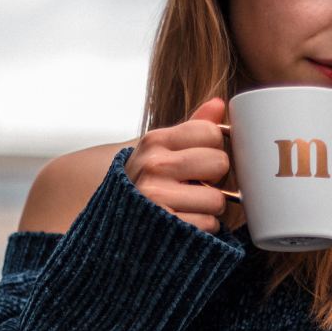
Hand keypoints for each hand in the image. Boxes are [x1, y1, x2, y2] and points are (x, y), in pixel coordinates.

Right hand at [124, 98, 229, 232]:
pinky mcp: (166, 226)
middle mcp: (154, 166)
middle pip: (220, 162)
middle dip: (215, 178)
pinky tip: (184, 221)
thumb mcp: (160, 150)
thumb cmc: (145, 182)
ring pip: (218, 199)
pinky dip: (203, 227)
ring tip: (188, 205)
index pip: (212, 132)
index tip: (198, 160)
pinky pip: (209, 224)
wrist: (111, 222)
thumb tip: (219, 103)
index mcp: (155, 141)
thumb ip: (192, 127)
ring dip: (209, 207)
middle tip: (195, 184)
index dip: (213, 148)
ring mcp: (157, 197)